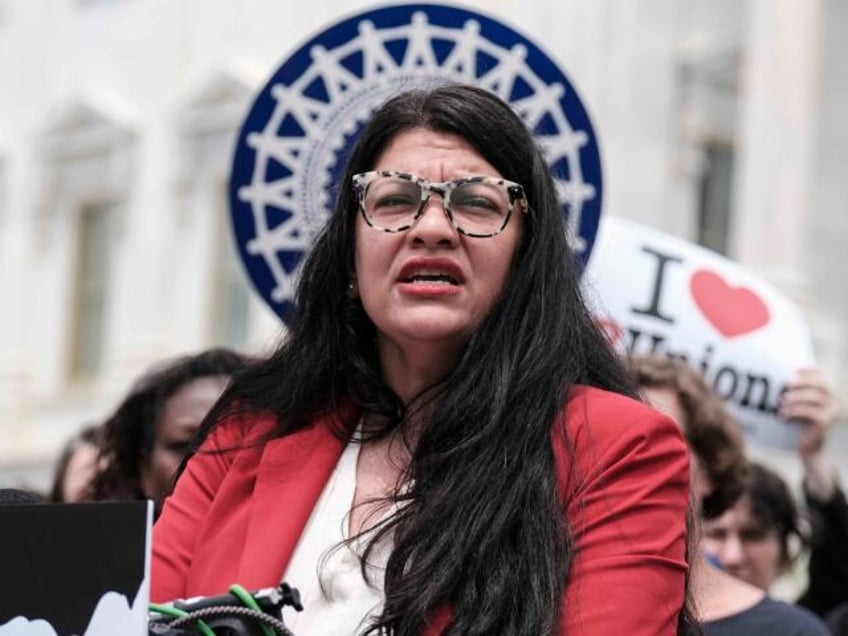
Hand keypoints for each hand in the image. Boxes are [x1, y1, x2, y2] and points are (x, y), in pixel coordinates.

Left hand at [780, 368, 841, 499]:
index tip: (794, 369)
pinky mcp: (826, 422)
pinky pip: (809, 412)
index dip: (810, 371)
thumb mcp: (799, 408)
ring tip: (780, 401)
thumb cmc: (800, 426)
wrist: (810, 449)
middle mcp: (835, 401)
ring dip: (795, 397)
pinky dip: (793, 411)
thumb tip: (778, 380)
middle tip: (786, 383)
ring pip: (815, 397)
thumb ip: (795, 394)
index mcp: (829, 394)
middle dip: (803, 381)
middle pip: (821, 384)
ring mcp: (833, 412)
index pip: (822, 377)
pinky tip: (781, 415)